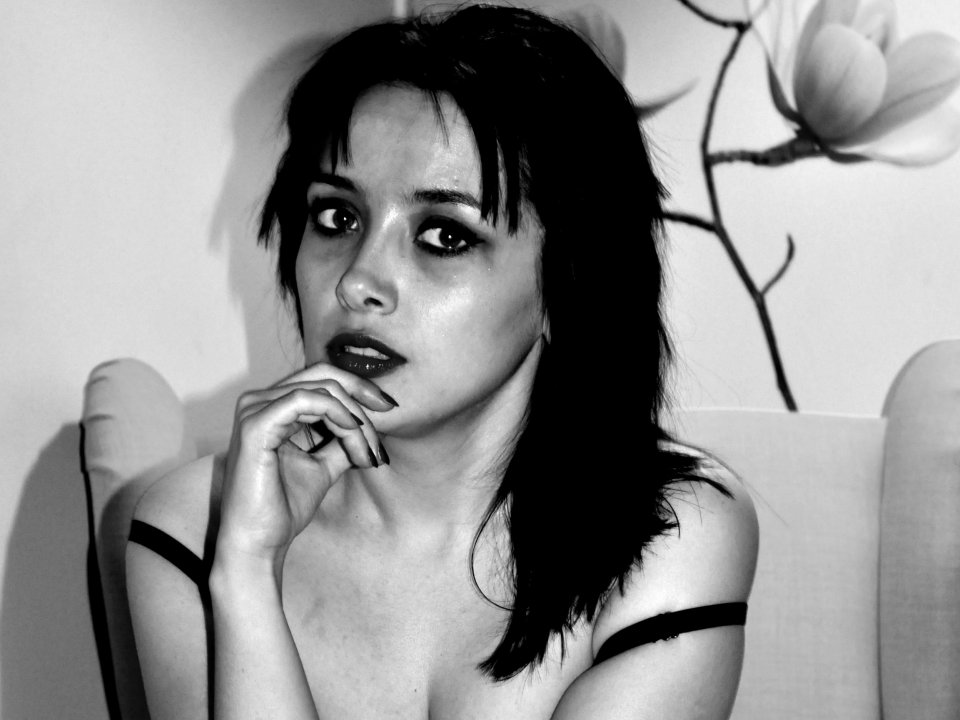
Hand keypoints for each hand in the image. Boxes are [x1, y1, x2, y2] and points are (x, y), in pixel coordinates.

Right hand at [216, 363, 396, 570]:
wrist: (260, 543)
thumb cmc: (284, 507)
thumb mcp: (325, 465)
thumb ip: (343, 439)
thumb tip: (373, 423)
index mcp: (272, 406)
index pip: (322, 379)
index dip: (360, 388)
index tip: (391, 409)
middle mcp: (258, 401)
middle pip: (323, 375)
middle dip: (362, 394)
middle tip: (390, 412)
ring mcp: (254, 410)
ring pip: (321, 390)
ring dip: (354, 418)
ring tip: (368, 450)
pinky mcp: (255, 425)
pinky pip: (305, 401)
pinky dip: (336, 414)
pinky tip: (353, 434)